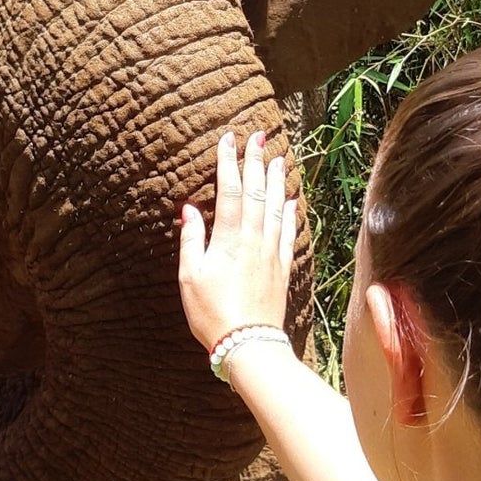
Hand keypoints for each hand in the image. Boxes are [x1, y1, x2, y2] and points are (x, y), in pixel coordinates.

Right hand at [177, 130, 296, 350]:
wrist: (248, 344)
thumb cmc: (212, 312)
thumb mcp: (190, 276)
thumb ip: (192, 240)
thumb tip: (189, 209)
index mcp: (229, 238)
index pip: (229, 190)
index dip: (229, 162)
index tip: (228, 139)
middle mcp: (254, 239)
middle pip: (256, 191)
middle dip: (256, 161)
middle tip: (259, 135)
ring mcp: (271, 252)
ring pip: (275, 207)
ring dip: (276, 180)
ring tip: (278, 157)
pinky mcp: (282, 268)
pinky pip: (288, 233)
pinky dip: (290, 213)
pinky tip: (291, 200)